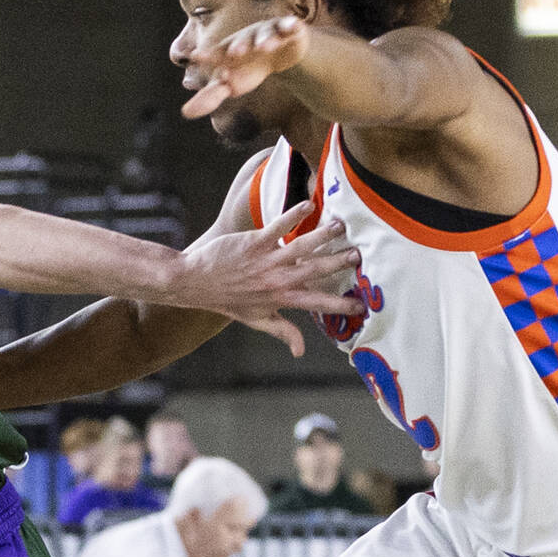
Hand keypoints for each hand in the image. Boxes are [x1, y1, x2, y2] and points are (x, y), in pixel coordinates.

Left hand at [173, 202, 362, 356]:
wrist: (196, 282)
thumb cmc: (229, 300)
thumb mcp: (257, 320)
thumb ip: (283, 331)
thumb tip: (301, 351)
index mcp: (282, 299)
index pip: (317, 304)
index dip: (340, 306)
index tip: (361, 306)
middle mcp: (278, 280)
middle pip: (315, 270)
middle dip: (338, 263)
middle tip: (359, 256)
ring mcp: (267, 260)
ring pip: (301, 246)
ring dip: (322, 236)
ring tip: (341, 226)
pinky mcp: (254, 242)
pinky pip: (278, 226)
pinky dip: (293, 215)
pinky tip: (308, 205)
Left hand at [183, 15, 310, 120]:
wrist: (278, 51)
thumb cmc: (248, 68)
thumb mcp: (230, 83)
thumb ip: (210, 97)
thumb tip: (185, 113)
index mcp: (229, 50)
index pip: (216, 53)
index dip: (208, 56)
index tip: (196, 57)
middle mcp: (246, 38)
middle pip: (241, 41)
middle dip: (239, 45)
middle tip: (235, 52)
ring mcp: (267, 32)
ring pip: (265, 34)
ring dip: (265, 39)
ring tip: (265, 46)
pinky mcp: (286, 30)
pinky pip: (289, 26)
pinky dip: (290, 25)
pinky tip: (292, 27)